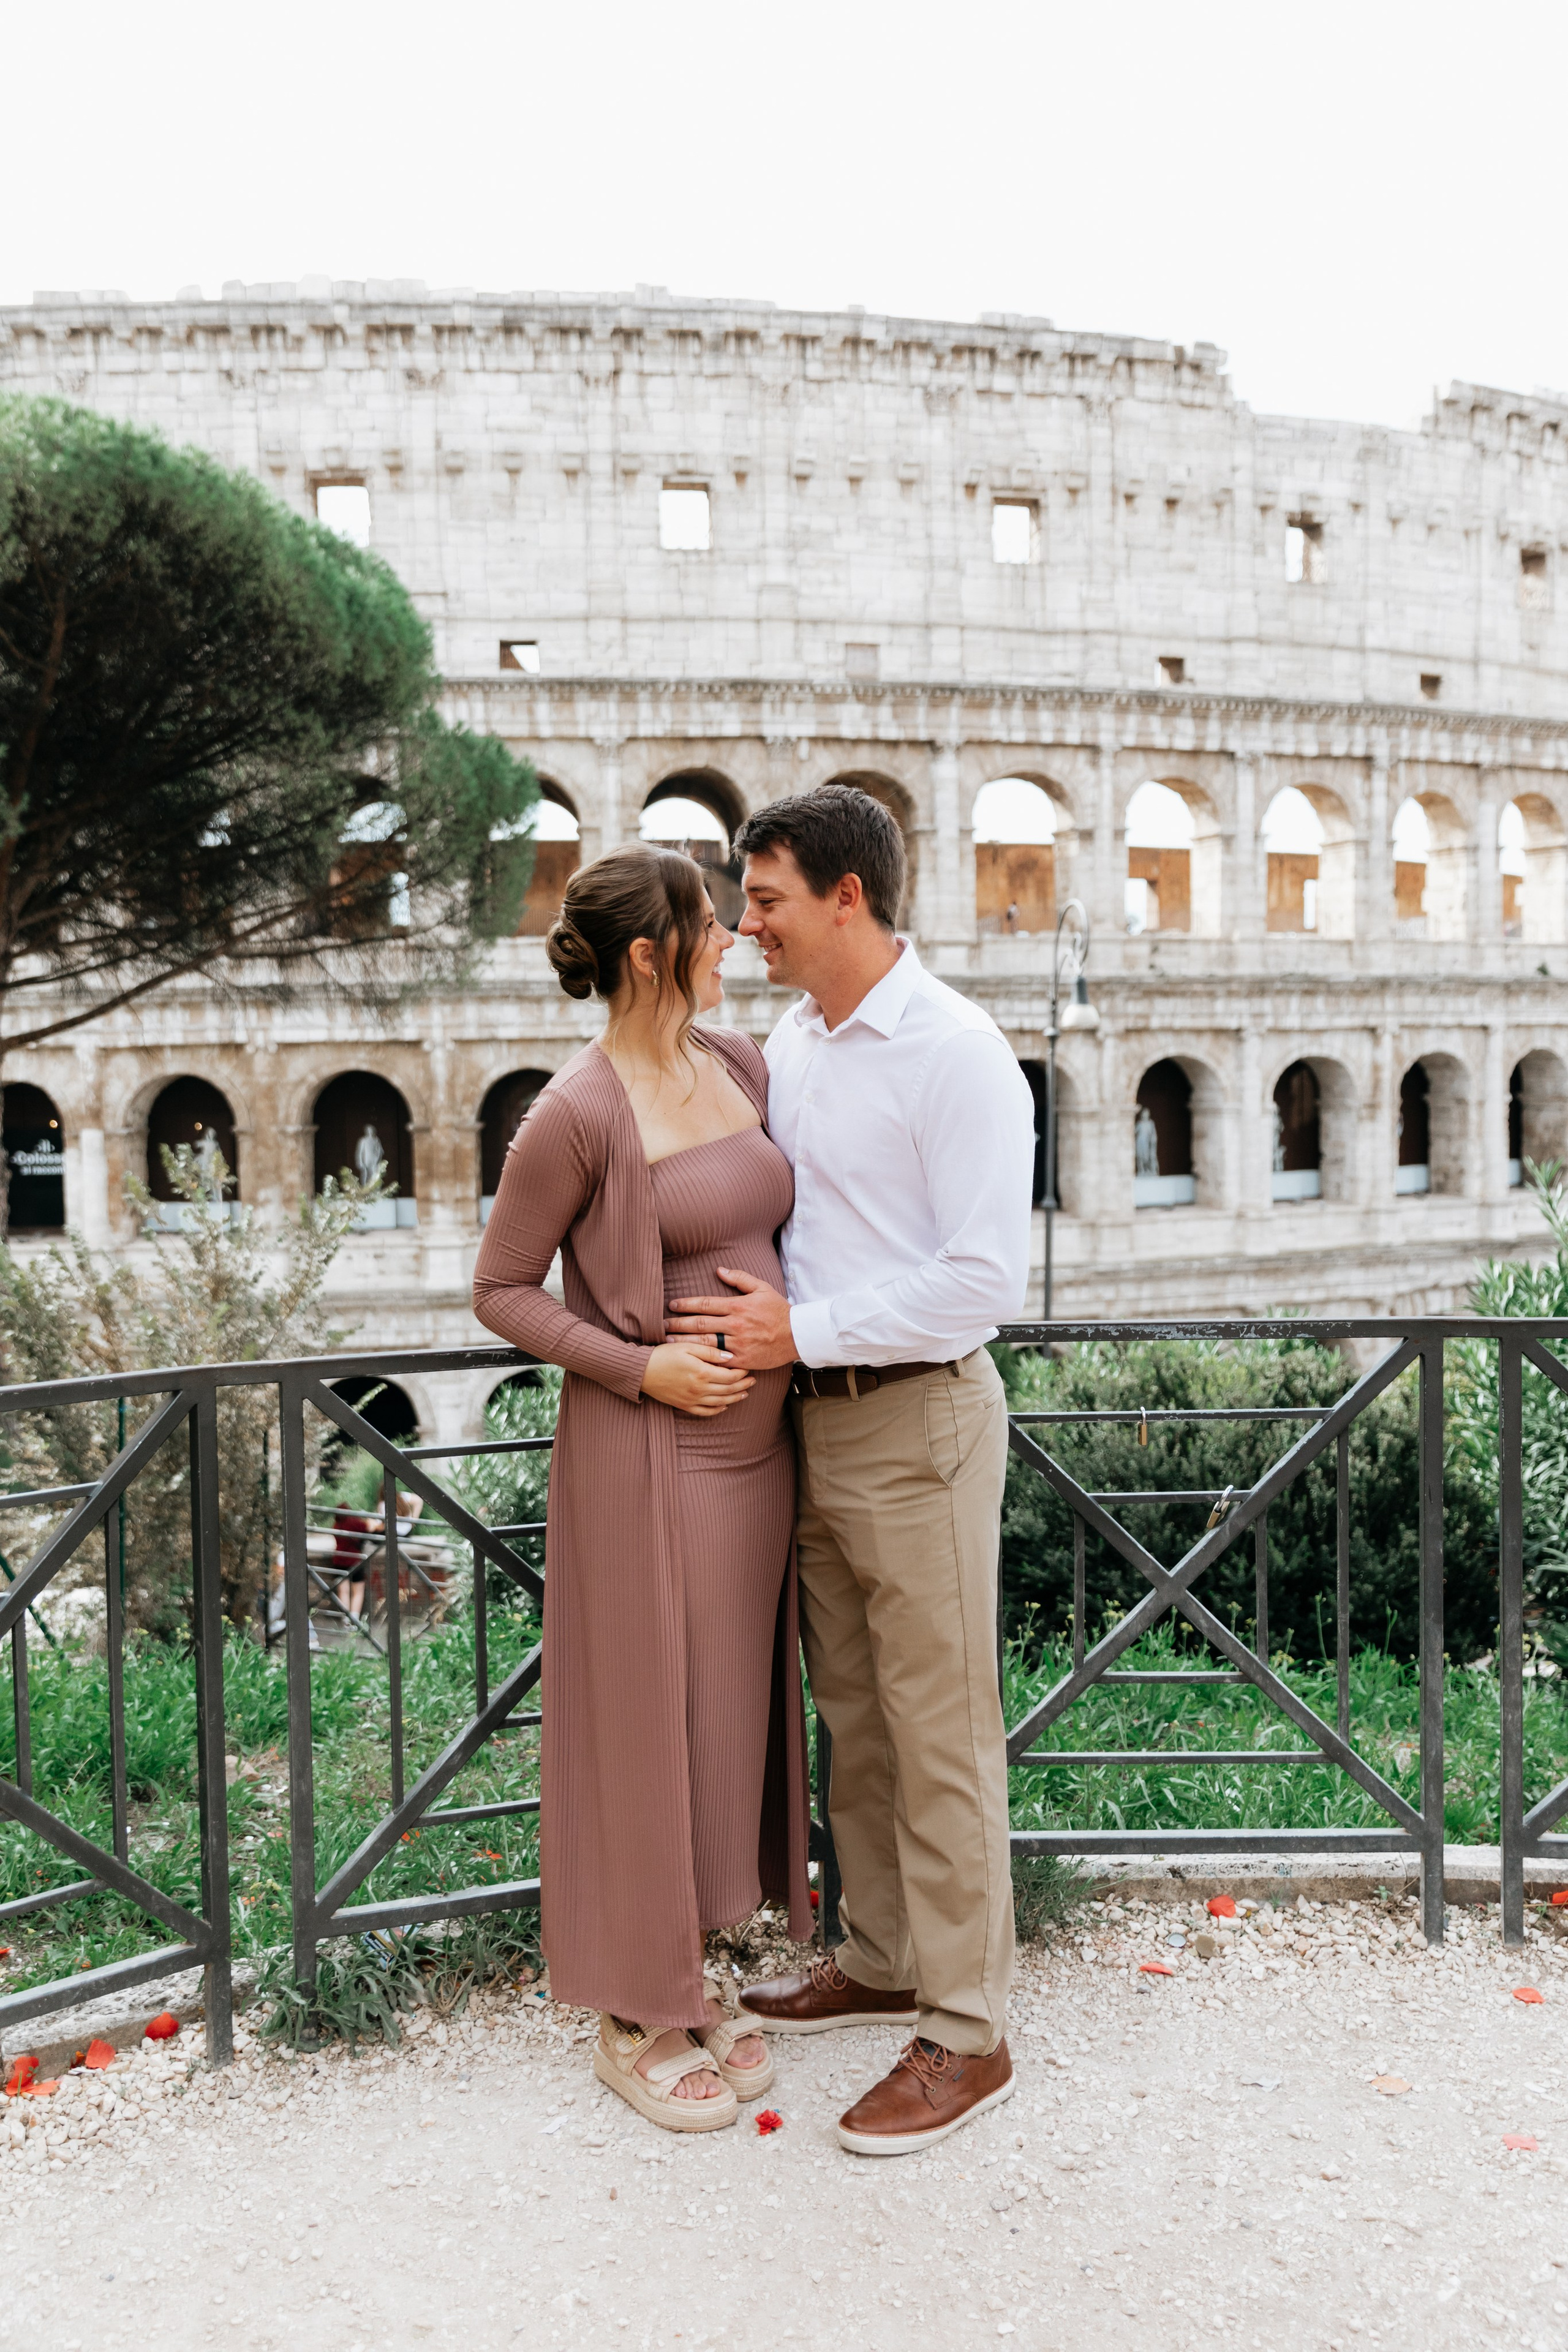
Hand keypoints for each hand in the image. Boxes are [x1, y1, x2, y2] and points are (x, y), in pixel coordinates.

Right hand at [641, 1341, 755, 1417]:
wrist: (642, 1371)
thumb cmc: (664, 1354)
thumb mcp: (687, 1347)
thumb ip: (710, 1351)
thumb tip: (730, 1356)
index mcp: (702, 1372)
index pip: (730, 1375)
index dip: (742, 1372)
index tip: (748, 1367)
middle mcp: (699, 1389)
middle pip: (728, 1389)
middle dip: (743, 1385)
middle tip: (753, 1380)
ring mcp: (692, 1399)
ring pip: (720, 1402)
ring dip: (735, 1398)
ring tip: (745, 1392)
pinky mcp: (684, 1406)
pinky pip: (706, 1412)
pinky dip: (718, 1409)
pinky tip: (724, 1405)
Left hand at [665, 1267, 796, 1372]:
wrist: (798, 1335)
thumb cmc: (779, 1311)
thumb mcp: (762, 1288)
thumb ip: (740, 1278)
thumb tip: (719, 1270)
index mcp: (738, 1306)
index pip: (705, 1303)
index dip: (686, 1304)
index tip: (672, 1305)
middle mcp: (735, 1325)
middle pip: (699, 1323)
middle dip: (678, 1323)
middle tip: (662, 1324)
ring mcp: (738, 1344)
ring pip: (704, 1342)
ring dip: (684, 1341)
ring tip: (669, 1340)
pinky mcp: (742, 1360)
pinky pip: (718, 1360)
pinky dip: (702, 1359)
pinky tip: (690, 1358)